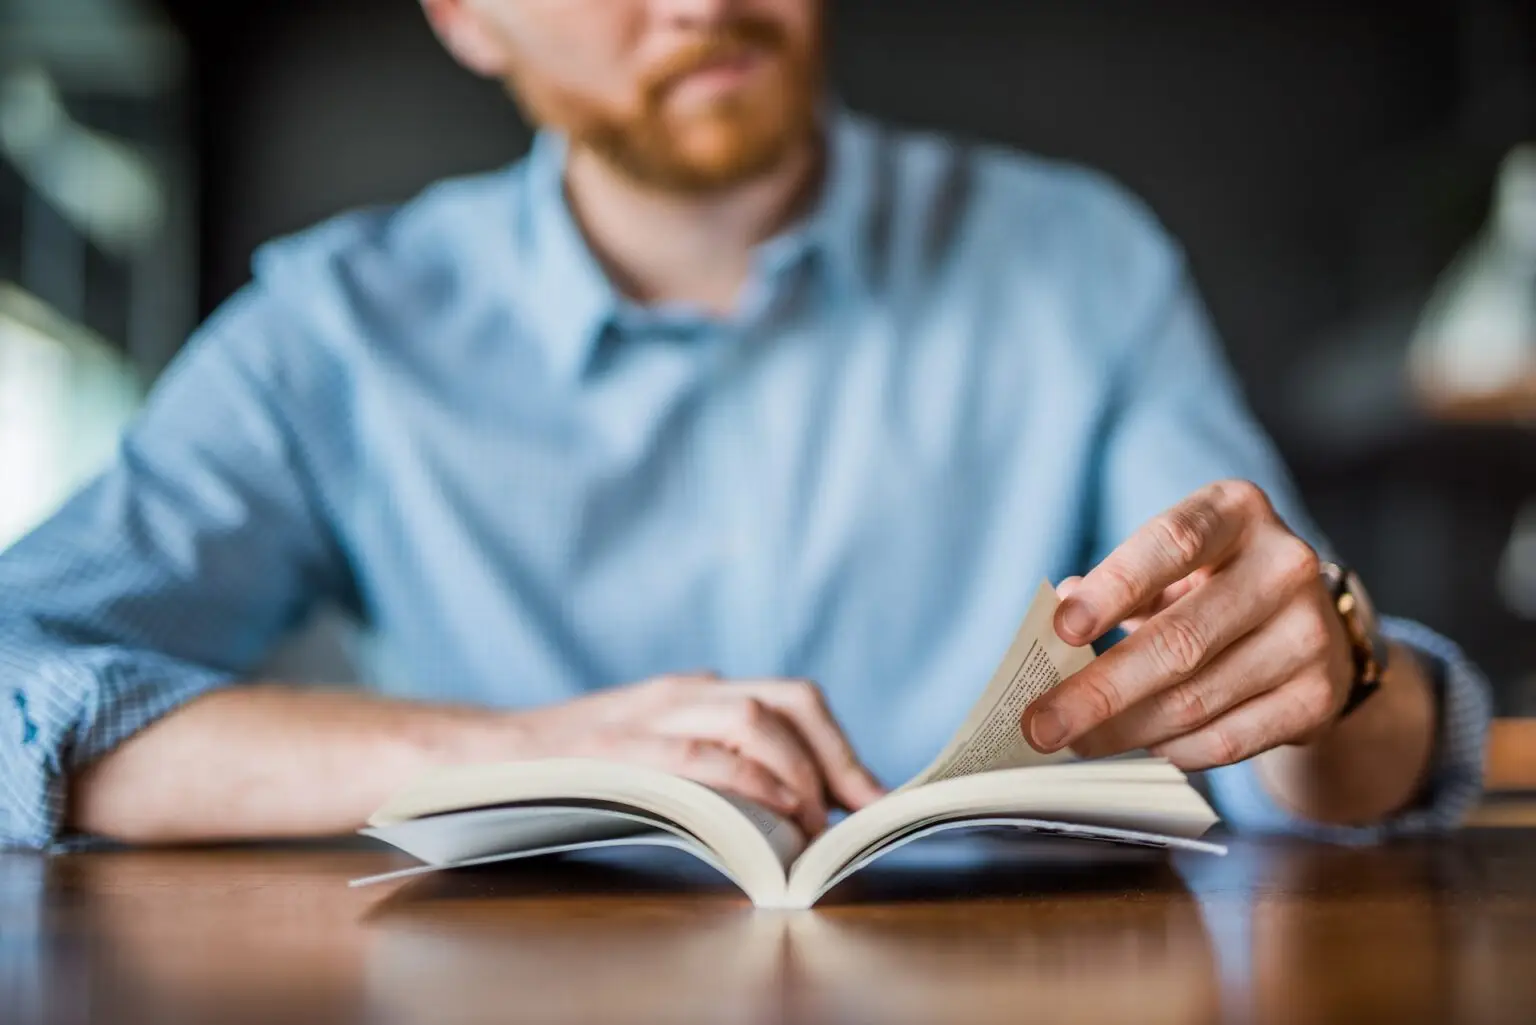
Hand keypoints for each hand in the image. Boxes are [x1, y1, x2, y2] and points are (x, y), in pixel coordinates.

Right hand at [511, 673, 885, 834]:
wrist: (487, 757)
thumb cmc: (577, 768)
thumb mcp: (654, 750)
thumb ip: (711, 761)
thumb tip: (786, 810)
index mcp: (697, 691)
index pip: (791, 700)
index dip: (839, 746)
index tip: (869, 795)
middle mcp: (685, 691)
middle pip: (789, 701)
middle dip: (835, 757)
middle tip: (857, 811)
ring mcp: (654, 714)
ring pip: (754, 719)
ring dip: (798, 773)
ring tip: (813, 822)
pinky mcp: (624, 748)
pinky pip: (703, 756)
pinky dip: (749, 784)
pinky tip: (771, 815)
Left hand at [1023, 480, 1354, 769]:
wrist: (1308, 625)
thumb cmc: (1211, 585)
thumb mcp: (1169, 563)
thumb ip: (1114, 584)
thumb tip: (1055, 612)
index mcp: (1236, 512)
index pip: (1171, 544)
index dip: (1113, 587)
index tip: (1060, 629)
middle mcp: (1284, 566)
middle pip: (1178, 641)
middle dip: (1098, 691)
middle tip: (1040, 725)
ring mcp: (1310, 633)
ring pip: (1196, 700)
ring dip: (1123, 731)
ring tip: (1074, 741)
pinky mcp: (1319, 696)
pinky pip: (1229, 739)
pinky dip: (1173, 750)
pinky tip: (1139, 747)